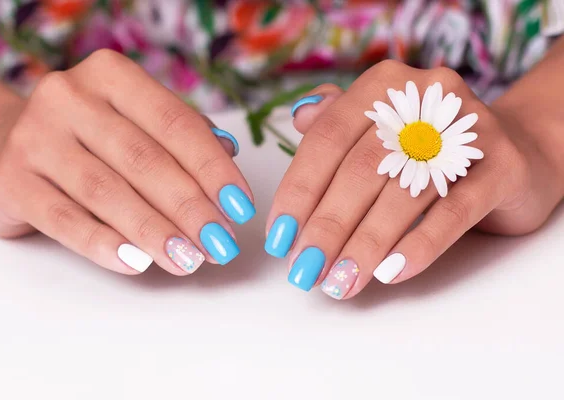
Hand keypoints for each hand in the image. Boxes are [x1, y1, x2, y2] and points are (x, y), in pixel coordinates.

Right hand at [0, 50, 254, 274]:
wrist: (2, 145)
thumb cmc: (87, 138)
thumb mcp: (131, 122)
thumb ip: (178, 134)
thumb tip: (230, 154)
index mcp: (111, 76)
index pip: (176, 123)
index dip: (214, 168)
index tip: (241, 207)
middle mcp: (69, 97)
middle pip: (145, 160)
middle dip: (191, 208)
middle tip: (221, 244)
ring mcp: (33, 137)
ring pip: (108, 192)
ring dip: (155, 232)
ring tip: (189, 260)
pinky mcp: (8, 180)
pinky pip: (64, 218)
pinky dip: (104, 244)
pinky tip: (137, 263)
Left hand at [266, 60, 562, 298]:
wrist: (513, 153)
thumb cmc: (428, 148)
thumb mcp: (381, 128)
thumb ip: (338, 122)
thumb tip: (300, 118)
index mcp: (385, 85)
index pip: (328, 138)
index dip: (299, 190)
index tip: (279, 237)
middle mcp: (426, 97)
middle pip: (362, 169)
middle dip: (328, 225)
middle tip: (306, 268)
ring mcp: (468, 130)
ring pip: (403, 193)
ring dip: (365, 244)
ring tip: (340, 282)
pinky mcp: (501, 167)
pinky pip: (452, 213)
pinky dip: (418, 246)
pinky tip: (389, 273)